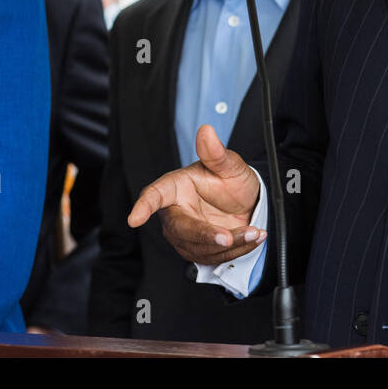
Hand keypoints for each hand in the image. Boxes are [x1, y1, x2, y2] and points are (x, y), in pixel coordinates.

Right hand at [127, 124, 265, 264]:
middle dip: (205, 235)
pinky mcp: (198, 249)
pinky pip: (213, 257)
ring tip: (253, 232)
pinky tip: (251, 238)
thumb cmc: (232, 181)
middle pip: (180, 228)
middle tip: (227, 237)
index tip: (134, 219)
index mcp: (175, 186)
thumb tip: (206, 131)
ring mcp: (185, 233)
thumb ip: (216, 152)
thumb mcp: (230, 165)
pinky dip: (235, 251)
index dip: (144, 206)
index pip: (155, 194)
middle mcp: (176, 211)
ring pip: (199, 247)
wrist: (248, 204)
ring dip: (229, 245)